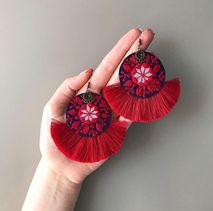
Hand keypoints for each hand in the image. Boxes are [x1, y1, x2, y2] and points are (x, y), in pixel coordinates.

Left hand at [39, 28, 154, 185]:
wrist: (61, 165)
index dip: (120, 51)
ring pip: (129, 92)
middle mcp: (103, 100)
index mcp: (87, 92)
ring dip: (141, 76)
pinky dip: (138, 105)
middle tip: (149, 37)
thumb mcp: (53, 109)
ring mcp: (112, 115)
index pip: (106, 67)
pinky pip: (130, 116)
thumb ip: (67, 89)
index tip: (133, 36)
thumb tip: (86, 71)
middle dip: (135, 55)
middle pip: (121, 74)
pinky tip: (147, 92)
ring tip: (152, 61)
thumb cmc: (55, 138)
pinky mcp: (117, 130)